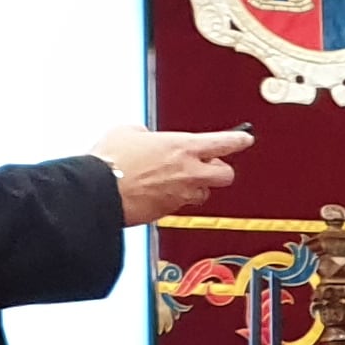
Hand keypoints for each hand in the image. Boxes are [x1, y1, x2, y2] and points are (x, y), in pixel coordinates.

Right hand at [97, 126, 247, 224]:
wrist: (98, 192)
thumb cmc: (111, 161)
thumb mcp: (129, 132)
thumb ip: (147, 134)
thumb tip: (146, 138)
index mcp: (184, 147)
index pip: (223, 143)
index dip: (238, 140)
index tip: (245, 139)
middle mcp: (188, 173)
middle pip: (226, 175)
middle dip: (220, 170)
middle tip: (209, 165)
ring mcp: (180, 195)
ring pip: (203, 194)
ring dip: (195, 187)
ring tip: (175, 179)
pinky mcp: (168, 212)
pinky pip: (179, 205)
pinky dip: (173, 198)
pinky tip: (156, 191)